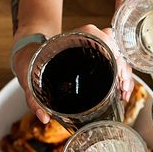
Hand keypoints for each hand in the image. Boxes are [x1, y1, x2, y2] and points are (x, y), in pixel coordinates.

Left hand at [12, 24, 133, 123]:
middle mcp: (85, 43)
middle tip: (123, 86)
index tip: (116, 65)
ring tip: (124, 93)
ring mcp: (92, 53)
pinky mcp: (95, 63)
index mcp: (70, 40)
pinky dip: (121, 79)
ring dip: (125, 75)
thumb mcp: (28, 78)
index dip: (110, 47)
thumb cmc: (28, 63)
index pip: (96, 34)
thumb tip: (44, 118)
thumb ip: (33, 98)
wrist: (27, 57)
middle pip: (113, 48)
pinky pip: (113, 67)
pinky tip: (122, 93)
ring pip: (117, 58)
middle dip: (123, 67)